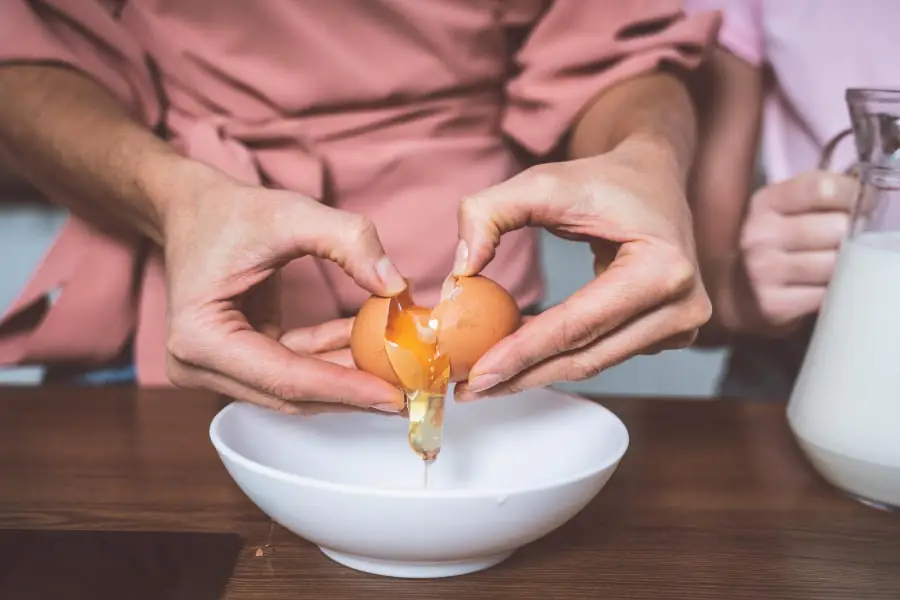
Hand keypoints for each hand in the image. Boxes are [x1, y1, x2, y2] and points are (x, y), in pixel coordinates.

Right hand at [161, 163, 406, 413]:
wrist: (191, 208)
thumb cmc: (231, 211)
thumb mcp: (292, 213)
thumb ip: (348, 240)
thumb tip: (395, 286)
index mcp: (200, 338)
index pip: (286, 379)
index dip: (344, 389)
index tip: (393, 396)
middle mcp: (198, 365)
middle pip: (290, 394)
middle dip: (352, 392)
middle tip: (409, 392)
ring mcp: (214, 368)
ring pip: (295, 388)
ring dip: (347, 375)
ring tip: (399, 366)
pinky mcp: (236, 361)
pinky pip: (292, 368)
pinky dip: (330, 355)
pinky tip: (370, 340)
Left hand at [452, 140, 711, 399]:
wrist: (654, 178)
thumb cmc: (603, 181)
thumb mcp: (541, 182)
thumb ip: (489, 213)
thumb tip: (462, 270)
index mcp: (663, 269)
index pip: (578, 325)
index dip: (522, 353)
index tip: (475, 374)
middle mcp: (682, 305)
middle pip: (585, 358)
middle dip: (521, 375)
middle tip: (468, 389)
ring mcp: (681, 326)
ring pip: (592, 363)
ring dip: (535, 371)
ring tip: (483, 377)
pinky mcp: (669, 334)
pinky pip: (602, 353)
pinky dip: (557, 357)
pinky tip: (518, 355)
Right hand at [738, 170, 856, 332]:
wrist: (737, 295)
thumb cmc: (774, 247)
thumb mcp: (782, 212)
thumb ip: (818, 199)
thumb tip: (868, 196)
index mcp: (764, 204)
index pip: (822, 188)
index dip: (851, 195)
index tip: (858, 205)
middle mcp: (758, 235)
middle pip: (837, 227)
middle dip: (852, 235)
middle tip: (847, 242)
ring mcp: (763, 272)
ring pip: (836, 264)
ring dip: (846, 267)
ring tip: (837, 266)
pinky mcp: (773, 306)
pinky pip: (827, 295)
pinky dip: (834, 292)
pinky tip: (824, 288)